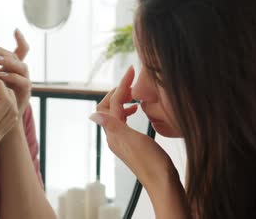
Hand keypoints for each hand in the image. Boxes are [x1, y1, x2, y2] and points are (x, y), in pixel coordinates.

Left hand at [0, 29, 30, 115]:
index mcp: (12, 69)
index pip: (21, 51)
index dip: (20, 40)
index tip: (16, 29)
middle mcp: (20, 75)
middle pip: (18, 56)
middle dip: (4, 51)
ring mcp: (24, 84)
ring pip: (23, 67)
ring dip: (10, 62)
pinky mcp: (25, 95)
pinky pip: (24, 83)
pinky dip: (13, 78)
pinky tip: (2, 76)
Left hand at [89, 66, 174, 183]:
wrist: (163, 183)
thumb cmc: (152, 163)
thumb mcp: (133, 140)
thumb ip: (114, 125)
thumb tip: (92, 115)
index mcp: (114, 133)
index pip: (111, 103)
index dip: (121, 86)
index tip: (131, 71)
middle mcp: (115, 136)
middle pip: (109, 107)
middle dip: (118, 91)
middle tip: (131, 79)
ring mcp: (123, 140)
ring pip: (116, 114)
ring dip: (123, 100)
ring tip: (134, 93)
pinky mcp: (132, 144)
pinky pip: (124, 122)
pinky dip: (128, 111)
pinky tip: (137, 110)